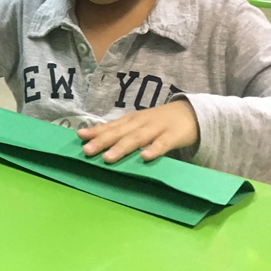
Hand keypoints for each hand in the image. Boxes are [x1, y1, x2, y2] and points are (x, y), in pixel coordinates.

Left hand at [76, 100, 198, 162]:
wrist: (190, 113)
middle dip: (102, 141)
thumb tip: (94, 140)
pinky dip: (154, 149)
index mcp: (130, 121)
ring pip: (137, 139)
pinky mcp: (173, 136)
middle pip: (119, 132)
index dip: (95, 131)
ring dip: (121, 148)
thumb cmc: (158, 122)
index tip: (79, 136)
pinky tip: (144, 157)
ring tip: (107, 158)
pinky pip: (163, 144)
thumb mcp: (137, 124)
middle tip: (86, 150)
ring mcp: (156, 129)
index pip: (110, 126)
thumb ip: (119, 131)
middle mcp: (140, 123)